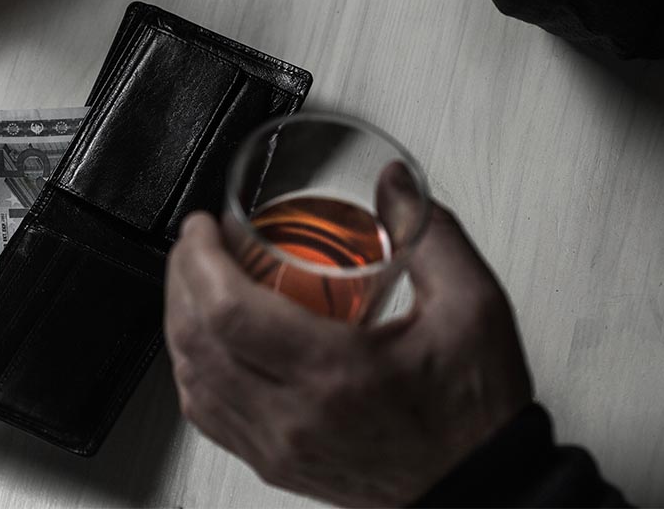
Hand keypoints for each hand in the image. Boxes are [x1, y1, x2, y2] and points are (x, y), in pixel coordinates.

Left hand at [164, 163, 532, 506]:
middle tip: (196, 244)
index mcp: (337, 374)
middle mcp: (296, 417)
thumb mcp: (473, 306)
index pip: (229, 312)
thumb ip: (430, 233)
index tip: (204, 228)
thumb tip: (393, 184)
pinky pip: (211, 417)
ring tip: (197, 285)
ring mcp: (281, 448)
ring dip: (181, 326)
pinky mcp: (279, 465)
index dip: (200, 261)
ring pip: (193, 385)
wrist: (483, 487)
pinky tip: (210, 345)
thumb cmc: (478, 412)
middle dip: (182, 280)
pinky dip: (195, 372)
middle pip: (197, 344)